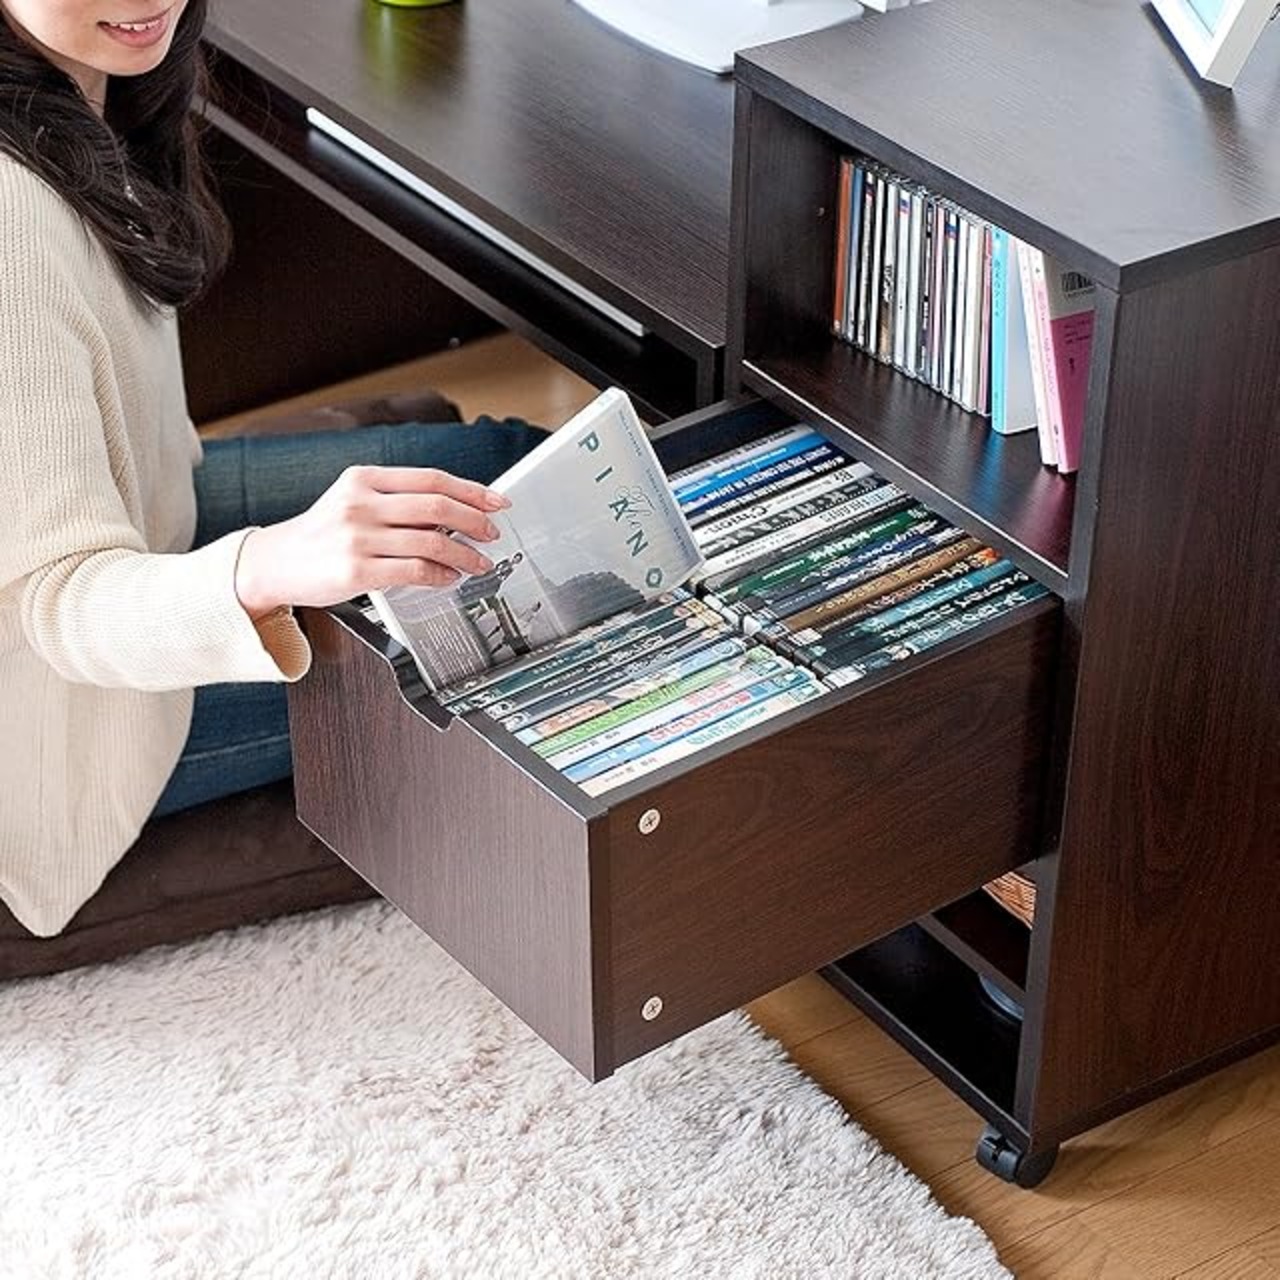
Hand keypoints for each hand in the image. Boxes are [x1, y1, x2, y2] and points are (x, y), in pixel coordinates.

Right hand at [234, 465, 508, 618]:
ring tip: (478, 562)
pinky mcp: (356, 571)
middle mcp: (360, 503)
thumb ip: (397, 501)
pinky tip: (449, 577)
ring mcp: (357, 537)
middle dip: (475, 521)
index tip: (497, 502)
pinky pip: (413, 571)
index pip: (431, 478)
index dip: (471, 490)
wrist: (274, 563)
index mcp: (364, 478)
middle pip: (437, 506)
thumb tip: (454, 511)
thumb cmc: (322, 534)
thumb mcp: (354, 501)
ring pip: (430, 540)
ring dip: (465, 554)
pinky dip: (440, 575)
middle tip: (492, 533)